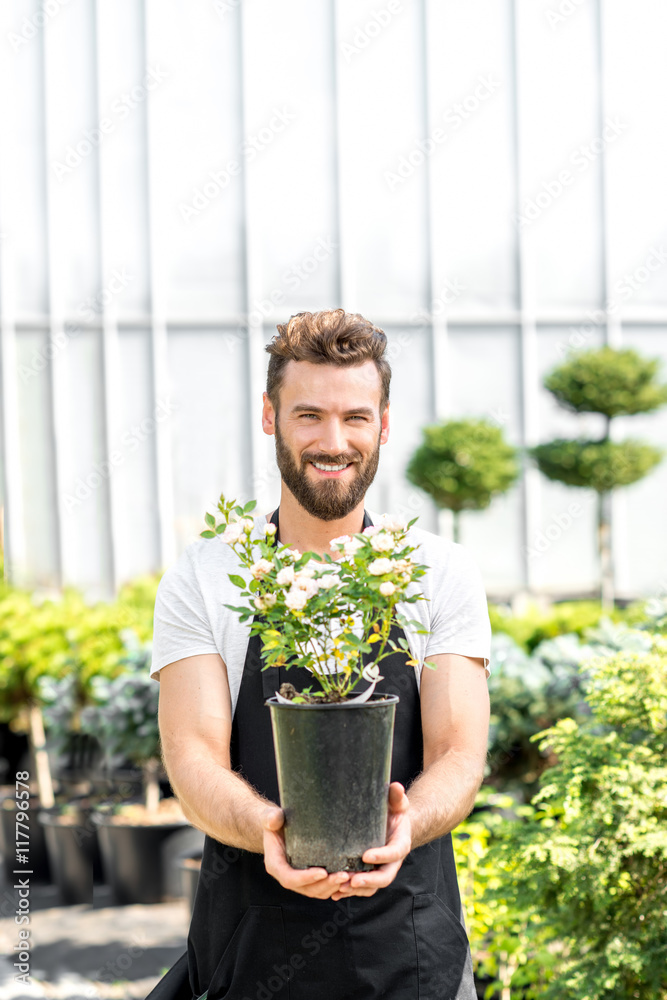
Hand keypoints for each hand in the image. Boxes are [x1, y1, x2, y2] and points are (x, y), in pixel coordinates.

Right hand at [262, 806, 351, 898]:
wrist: (277, 829)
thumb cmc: (274, 824)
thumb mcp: (270, 818)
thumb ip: (271, 818)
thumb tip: (273, 819)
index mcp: (275, 865)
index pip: (289, 878)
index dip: (306, 878)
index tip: (323, 872)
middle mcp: (287, 876)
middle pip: (307, 889)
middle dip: (326, 884)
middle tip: (344, 875)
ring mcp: (299, 880)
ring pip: (317, 891)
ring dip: (334, 887)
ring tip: (350, 877)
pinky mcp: (309, 878)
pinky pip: (322, 888)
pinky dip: (335, 886)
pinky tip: (348, 878)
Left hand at [331, 782, 411, 899]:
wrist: (393, 826)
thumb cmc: (393, 812)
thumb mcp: (397, 803)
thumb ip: (396, 797)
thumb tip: (396, 787)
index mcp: (401, 844)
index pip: (394, 853)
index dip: (381, 856)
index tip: (366, 856)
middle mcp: (392, 862)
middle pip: (384, 877)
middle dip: (368, 881)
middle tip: (352, 880)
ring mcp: (381, 870)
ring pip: (372, 887)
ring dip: (356, 890)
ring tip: (339, 888)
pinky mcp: (370, 874)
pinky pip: (362, 888)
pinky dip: (349, 891)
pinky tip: (334, 892)